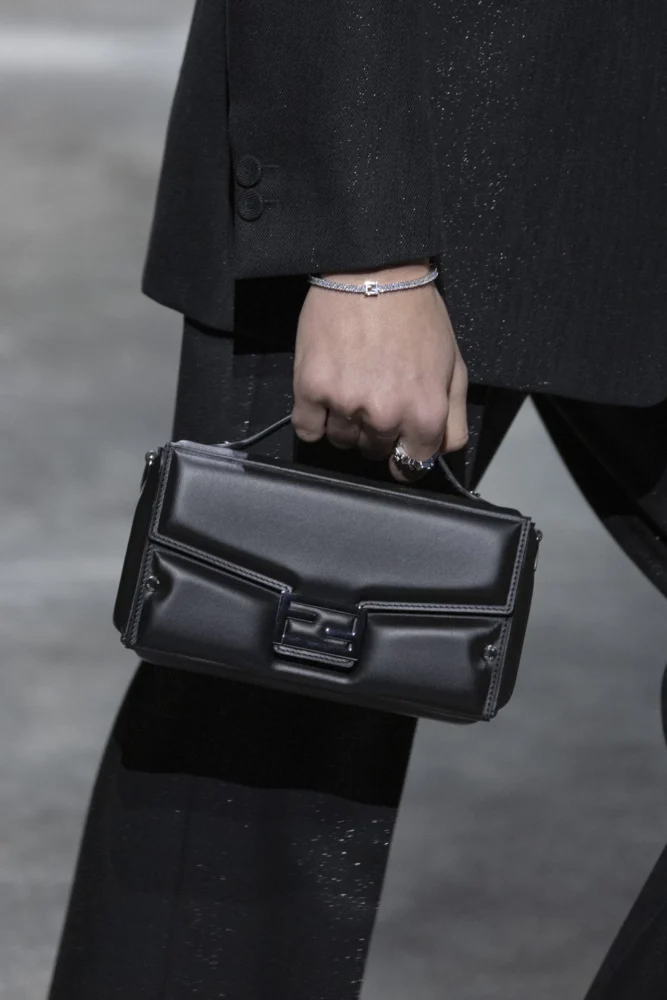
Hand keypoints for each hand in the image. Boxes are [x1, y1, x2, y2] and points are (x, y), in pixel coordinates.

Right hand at [292, 260, 468, 481]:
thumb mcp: (454, 366)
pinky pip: (307, 429)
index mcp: (425, 415)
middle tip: (375, 394)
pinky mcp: (311, 389)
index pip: (412, 465)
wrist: (374, 271)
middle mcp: (386, 416)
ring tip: (351, 384)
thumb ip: (454, 419)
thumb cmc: (417, 315)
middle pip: (374, 452)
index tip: (397, 444)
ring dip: (345, 422)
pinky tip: (324, 394)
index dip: (405, 455)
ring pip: (341, 441)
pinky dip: (313, 419)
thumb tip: (437, 453)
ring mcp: (346, 404)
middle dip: (376, 431)